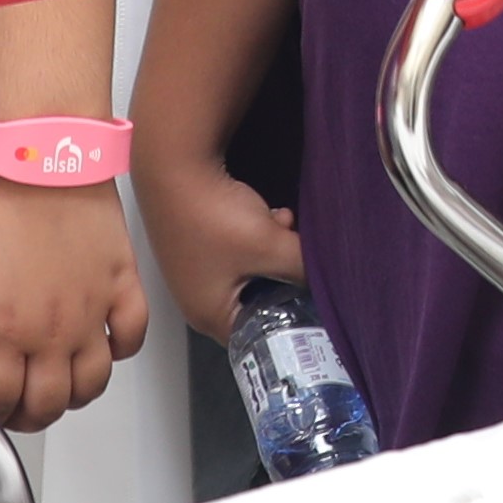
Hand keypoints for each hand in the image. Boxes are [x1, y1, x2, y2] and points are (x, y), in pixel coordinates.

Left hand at [0, 171, 146, 421]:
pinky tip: (102, 343)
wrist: (42, 156)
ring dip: (74, 394)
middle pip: (48, 404)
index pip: (0, 399)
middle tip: (20, 401)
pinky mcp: (122, 285)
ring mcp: (93, 311)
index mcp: (4, 329)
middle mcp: (52, 331)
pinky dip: (120, 350)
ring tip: (58, 381)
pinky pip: (132, 336)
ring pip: (93, 383)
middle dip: (29, 414)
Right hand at [136, 153, 303, 347]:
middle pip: (258, 302)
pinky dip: (257, 236)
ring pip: (252, 271)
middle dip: (283, 276)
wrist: (175, 165)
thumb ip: (303, 268)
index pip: (259, 337)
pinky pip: (238, 252)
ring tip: (280, 226)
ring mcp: (196, 270)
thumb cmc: (212, 215)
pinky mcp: (198, 244)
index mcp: (209, 314)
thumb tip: (326, 277)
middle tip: (298, 257)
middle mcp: (198, 298)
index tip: (313, 303)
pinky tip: (268, 214)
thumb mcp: (270, 246)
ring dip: (273, 251)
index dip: (289, 320)